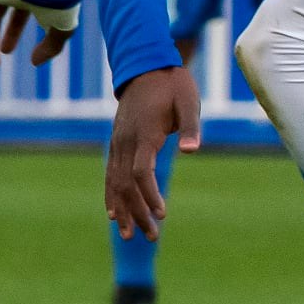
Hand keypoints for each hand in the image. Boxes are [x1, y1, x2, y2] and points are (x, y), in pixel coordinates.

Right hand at [106, 65, 200, 241]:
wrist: (146, 66)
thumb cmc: (173, 85)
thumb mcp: (189, 101)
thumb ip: (191, 127)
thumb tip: (193, 151)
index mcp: (144, 133)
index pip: (141, 172)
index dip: (150, 195)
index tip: (162, 213)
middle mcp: (125, 141)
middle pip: (126, 184)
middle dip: (137, 212)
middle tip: (151, 236)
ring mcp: (117, 143)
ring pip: (114, 183)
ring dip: (122, 210)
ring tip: (128, 235)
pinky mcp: (116, 143)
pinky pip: (110, 174)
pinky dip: (111, 195)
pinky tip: (114, 213)